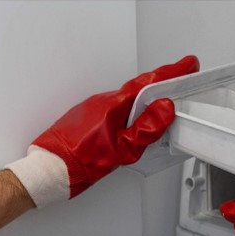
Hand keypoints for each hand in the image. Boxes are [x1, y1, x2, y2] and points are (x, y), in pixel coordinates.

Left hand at [6, 55, 198, 205]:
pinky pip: (114, 111)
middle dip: (161, 88)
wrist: (47, 169)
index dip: (170, 73)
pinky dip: (128, 115)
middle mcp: (102, 102)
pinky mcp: (87, 119)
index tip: (187, 65)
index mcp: (113, 106)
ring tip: (159, 114)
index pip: (147, 84)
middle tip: (180, 86)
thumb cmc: (77, 163)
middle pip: (138, 91)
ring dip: (144, 105)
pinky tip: (132, 129)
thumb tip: (164, 110)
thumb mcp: (120, 151)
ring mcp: (93, 110)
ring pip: (126, 103)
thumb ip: (145, 130)